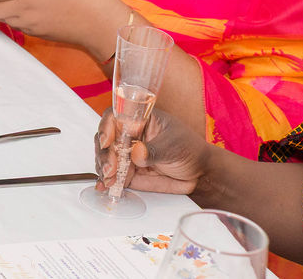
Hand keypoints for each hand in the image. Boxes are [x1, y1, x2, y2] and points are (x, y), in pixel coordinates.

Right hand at [95, 108, 209, 195]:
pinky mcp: (128, 171)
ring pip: (104, 157)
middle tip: (111, 169)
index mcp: (139, 120)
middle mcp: (129, 135)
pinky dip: (105, 181)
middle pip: (105, 139)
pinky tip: (104, 186)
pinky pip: (112, 175)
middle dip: (104, 154)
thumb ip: (155, 150)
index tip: (106, 141)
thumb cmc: (190, 150)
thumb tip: (136, 152)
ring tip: (109, 180)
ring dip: (103, 169)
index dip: (106, 127)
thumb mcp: (174, 146)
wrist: (199, 173)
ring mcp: (127, 154)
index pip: (115, 117)